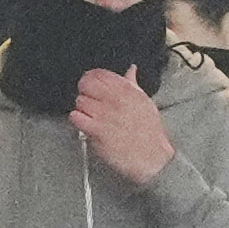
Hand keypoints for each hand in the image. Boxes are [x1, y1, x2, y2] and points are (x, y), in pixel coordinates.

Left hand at [66, 67, 178, 186]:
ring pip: (80, 101)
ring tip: (89, 116)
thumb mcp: (145, 101)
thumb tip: (131, 70)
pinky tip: (85, 125)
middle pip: (85, 85)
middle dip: (84, 92)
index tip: (90, 83)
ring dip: (82, 108)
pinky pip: (76, 118)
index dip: (91, 77)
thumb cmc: (150, 133)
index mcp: (126, 89)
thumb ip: (133, 84)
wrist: (152, 157)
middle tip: (88, 101)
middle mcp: (114, 99)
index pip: (99, 73)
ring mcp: (104, 114)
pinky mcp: (96, 130)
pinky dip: (77, 120)